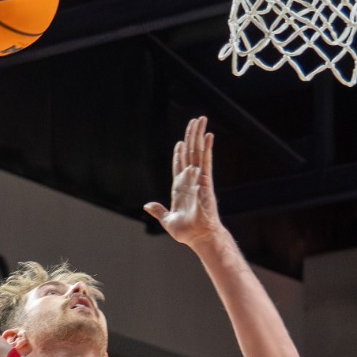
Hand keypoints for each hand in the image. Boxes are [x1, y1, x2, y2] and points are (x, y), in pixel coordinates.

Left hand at [144, 117, 227, 249]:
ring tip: (201, 119)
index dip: (179, 153)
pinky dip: (207, 147)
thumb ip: (159, 211)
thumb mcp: (167, 220)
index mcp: (180, 188)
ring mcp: (198, 178)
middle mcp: (190, 180)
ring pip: (198, 151)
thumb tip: (147, 205)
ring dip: (198, 135)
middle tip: (195, 121)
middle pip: (190, 153)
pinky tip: (209, 135)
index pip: (179, 166)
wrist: (199, 236)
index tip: (180, 142)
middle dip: (191, 136)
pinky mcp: (206, 180)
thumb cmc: (186, 232)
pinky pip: (206, 160)